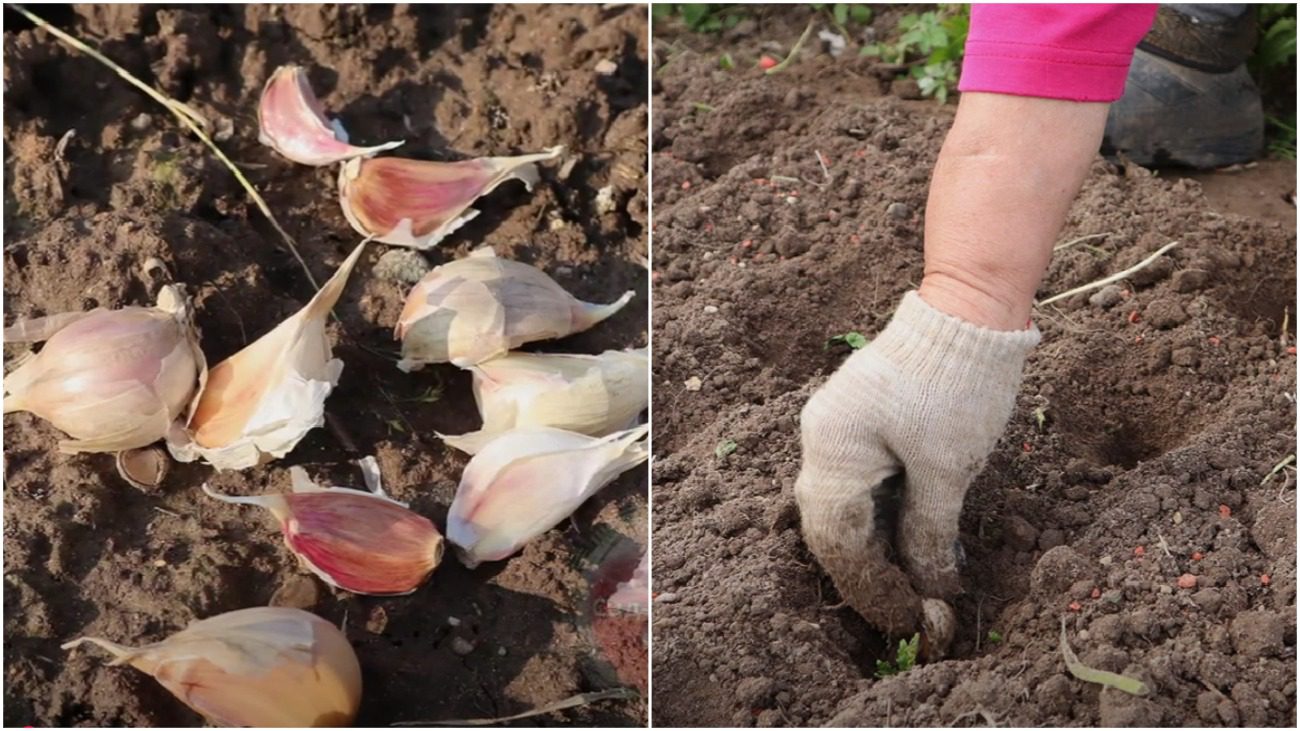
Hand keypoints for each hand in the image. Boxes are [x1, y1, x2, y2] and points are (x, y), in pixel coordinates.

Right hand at [794, 291, 1037, 654]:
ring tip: (909, 583)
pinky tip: (905, 540)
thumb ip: (928, 532)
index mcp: (831, 448)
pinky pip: (856, 481)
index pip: (837, 538)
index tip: (907, 618)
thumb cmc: (956, 384)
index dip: (870, 585)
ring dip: (874, 546)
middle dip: (867, 572)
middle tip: (907, 610)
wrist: (968, 310)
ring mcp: (835, 426)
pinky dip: (879, 515)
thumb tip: (928, 585)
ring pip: (843, 505)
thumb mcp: (947, 468)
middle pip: (831, 525)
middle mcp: (820, 438)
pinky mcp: (857, 419)